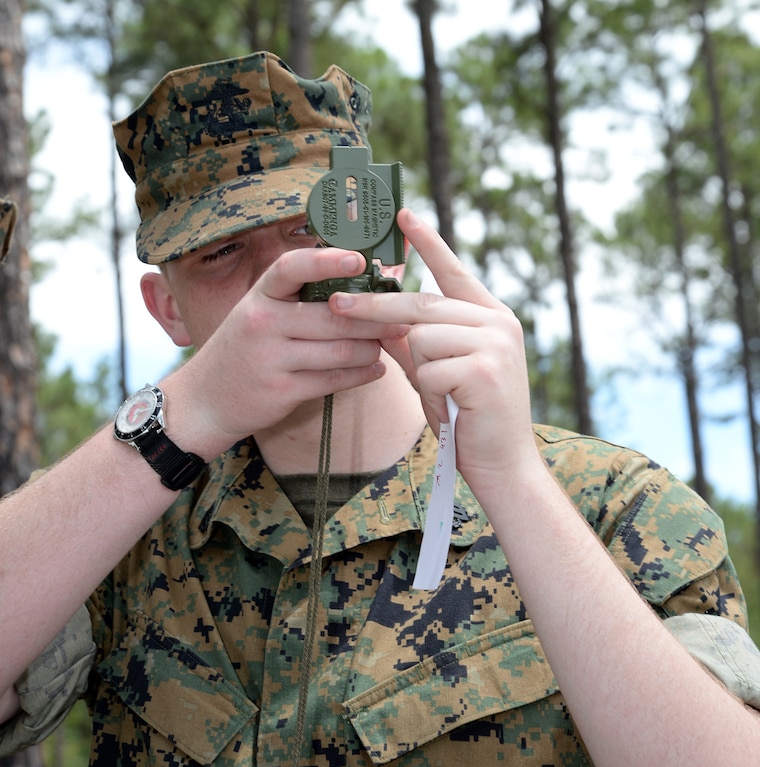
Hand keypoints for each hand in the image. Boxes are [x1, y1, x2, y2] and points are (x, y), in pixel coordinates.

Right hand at [165, 246, 408, 450]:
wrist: (206, 399)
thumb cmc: (245, 348)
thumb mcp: (260, 313)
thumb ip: (300, 296)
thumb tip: (361, 274)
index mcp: (260, 296)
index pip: (291, 268)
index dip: (326, 261)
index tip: (359, 259)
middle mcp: (262, 323)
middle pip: (333, 316)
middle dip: (374, 318)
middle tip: (403, 316)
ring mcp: (271, 359)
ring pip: (340, 350)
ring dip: (372, 348)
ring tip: (388, 343)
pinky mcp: (281, 391)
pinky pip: (334, 380)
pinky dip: (362, 374)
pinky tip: (376, 369)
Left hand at [329, 209, 542, 496]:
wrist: (503, 463)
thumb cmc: (469, 417)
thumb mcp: (437, 373)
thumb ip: (413, 343)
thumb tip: (378, 319)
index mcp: (490, 317)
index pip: (454, 272)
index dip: (428, 243)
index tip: (403, 215)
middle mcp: (498, 323)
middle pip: (421, 302)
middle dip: (375, 307)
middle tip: (336, 304)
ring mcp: (495, 344)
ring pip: (421, 337)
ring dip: (420, 372)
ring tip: (445, 397)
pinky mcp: (484, 370)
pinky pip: (429, 369)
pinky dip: (431, 394)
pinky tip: (452, 409)